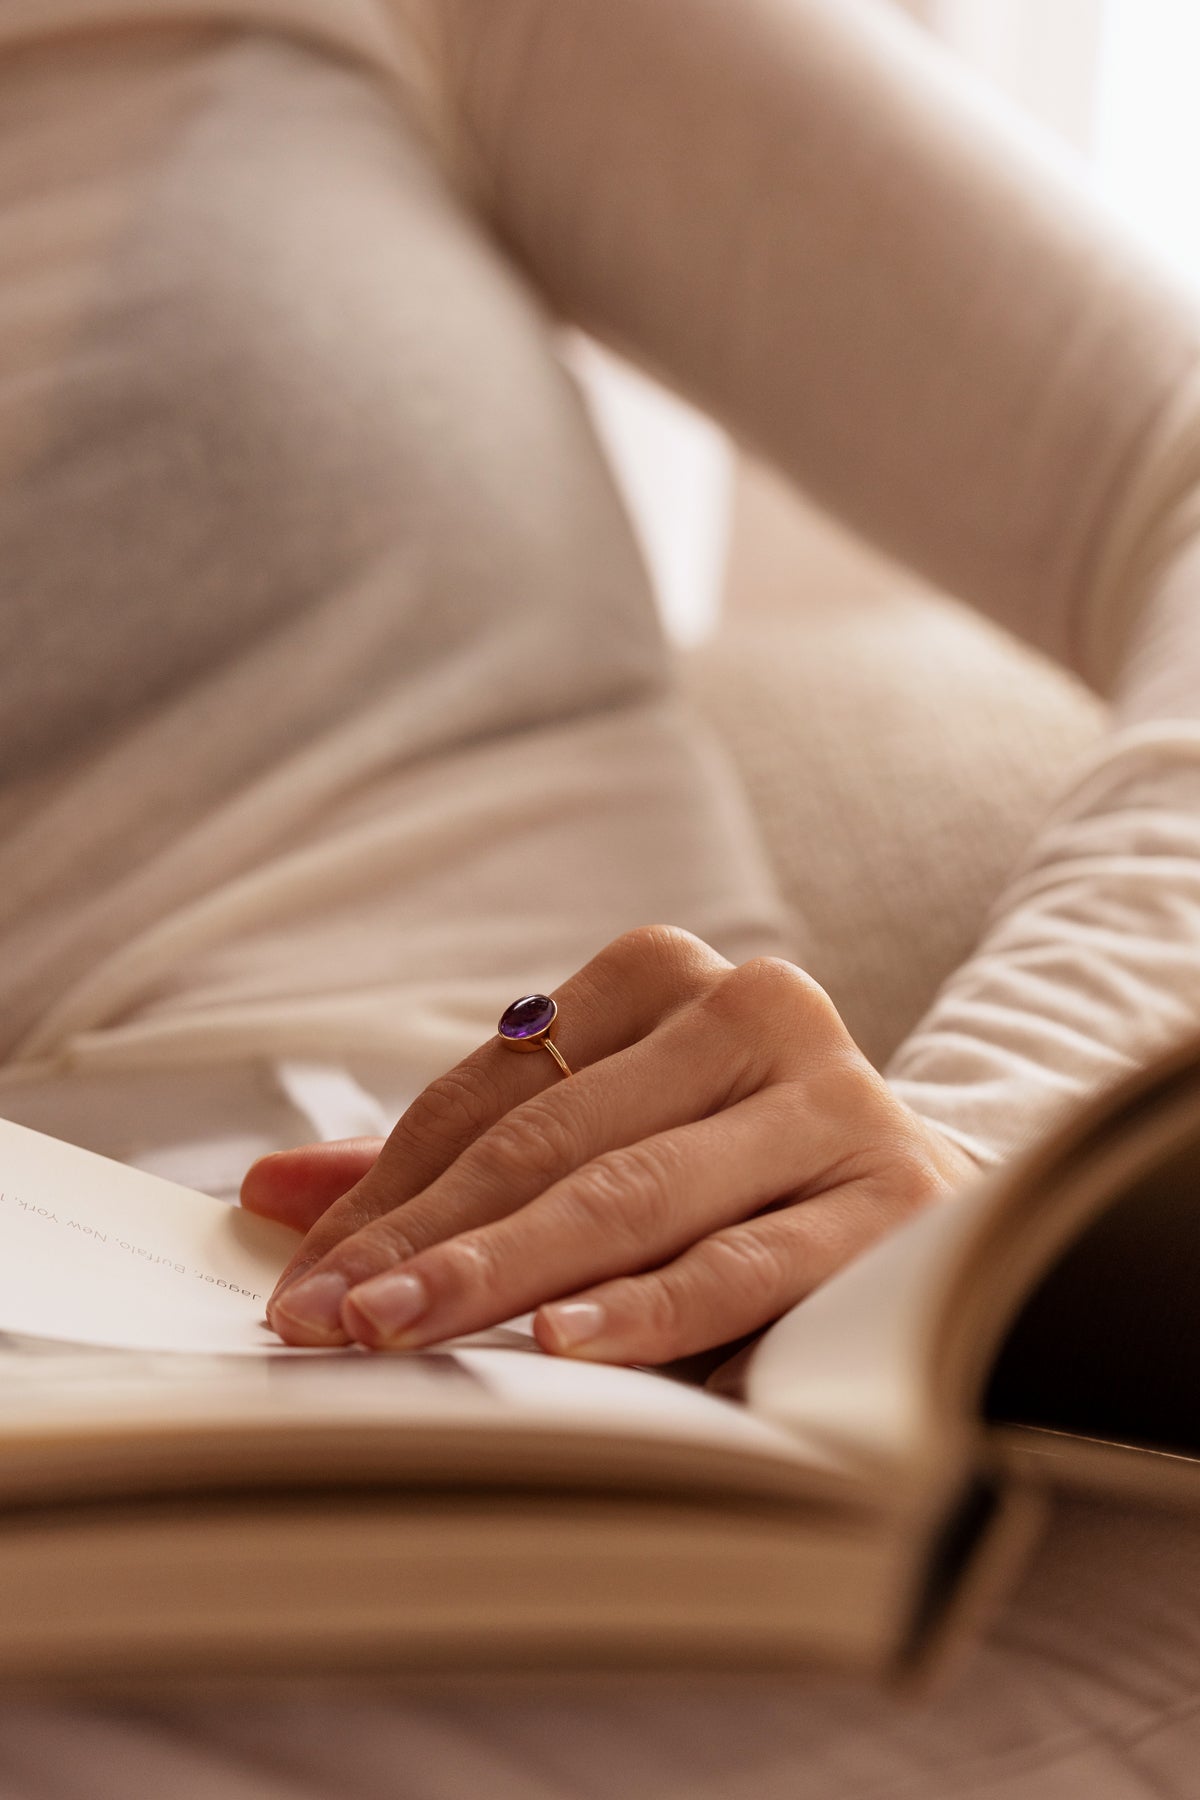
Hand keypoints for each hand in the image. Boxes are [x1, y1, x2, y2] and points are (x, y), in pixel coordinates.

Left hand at [244, 927, 977, 1361]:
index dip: (390, 1188)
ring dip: (506, 1271)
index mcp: (667, 978)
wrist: (930, 1214)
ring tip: (404, 1328)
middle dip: (426, 1238)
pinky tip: (565, 1341)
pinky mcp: (895, 1196)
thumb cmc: (732, 1180)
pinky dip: (650, 1306)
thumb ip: (453, 1166)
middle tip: (328, 1320)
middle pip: (552, 1135)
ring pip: (635, 1193)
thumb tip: (271, 1195)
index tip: (308, 1283)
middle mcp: (753, 1010)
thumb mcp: (598, 1148)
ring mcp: (830, 1098)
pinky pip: (746, 1261)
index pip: (498, 1088)